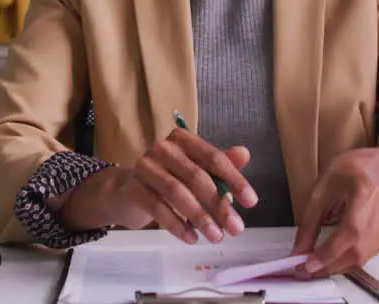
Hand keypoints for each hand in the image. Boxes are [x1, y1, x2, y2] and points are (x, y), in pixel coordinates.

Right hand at [62, 128, 256, 243]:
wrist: (126, 192)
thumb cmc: (168, 179)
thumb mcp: (195, 170)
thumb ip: (219, 164)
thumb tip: (245, 153)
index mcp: (182, 139)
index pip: (213, 158)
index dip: (234, 179)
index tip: (251, 202)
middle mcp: (163, 148)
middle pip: (197, 177)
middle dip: (219, 205)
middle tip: (236, 228)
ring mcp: (145, 167)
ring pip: (178, 194)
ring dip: (200, 218)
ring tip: (216, 237)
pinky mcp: (133, 188)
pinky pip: (159, 209)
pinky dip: (178, 226)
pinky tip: (192, 238)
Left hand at [292, 148, 378, 278]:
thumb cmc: (353, 169)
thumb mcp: (323, 188)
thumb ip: (310, 222)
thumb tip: (299, 250)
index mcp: (365, 192)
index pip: (348, 233)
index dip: (327, 254)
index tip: (306, 266)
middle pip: (357, 252)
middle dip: (328, 266)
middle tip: (305, 271)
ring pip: (362, 258)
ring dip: (337, 266)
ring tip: (316, 266)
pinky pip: (368, 254)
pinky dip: (349, 260)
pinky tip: (334, 257)